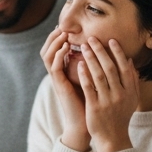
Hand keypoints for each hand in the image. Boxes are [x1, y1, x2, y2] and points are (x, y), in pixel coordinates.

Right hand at [41, 28, 89, 151]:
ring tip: (62, 33)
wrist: (85, 125)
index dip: (59, 38)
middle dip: (53, 37)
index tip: (68, 27)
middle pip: (47, 50)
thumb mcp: (92, 80)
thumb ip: (93, 67)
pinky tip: (66, 48)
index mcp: (64, 72)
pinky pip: (54, 67)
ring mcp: (57, 80)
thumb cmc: (91, 104)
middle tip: (61, 26)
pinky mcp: (59, 86)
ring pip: (47, 56)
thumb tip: (104, 53)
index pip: (56, 50)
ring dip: (54, 43)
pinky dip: (58, 55)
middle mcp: (58, 75)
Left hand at [80, 36, 139, 151]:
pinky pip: (89, 87)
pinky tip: (79, 65)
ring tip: (83, 48)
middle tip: (92, 38)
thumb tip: (129, 61)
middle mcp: (120, 95)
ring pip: (99, 75)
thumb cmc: (121, 116)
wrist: (113, 138)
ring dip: (91, 59)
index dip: (117, 52)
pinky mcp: (95, 108)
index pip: (124, 67)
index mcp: (130, 91)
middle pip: (110, 68)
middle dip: (101, 51)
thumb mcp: (131, 99)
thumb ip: (132, 80)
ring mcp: (107, 101)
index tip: (111, 40)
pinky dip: (84, 75)